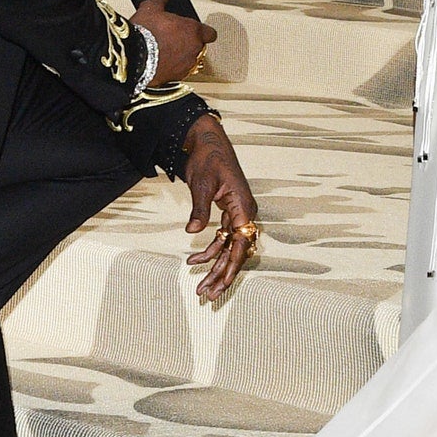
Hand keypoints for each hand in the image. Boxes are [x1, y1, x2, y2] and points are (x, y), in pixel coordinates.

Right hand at [132, 0, 216, 85]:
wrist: (134, 59)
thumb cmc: (146, 33)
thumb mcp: (151, 8)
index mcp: (193, 31)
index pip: (210, 33)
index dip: (203, 31)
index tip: (194, 29)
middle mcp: (194, 49)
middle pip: (199, 47)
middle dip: (190, 43)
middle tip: (174, 38)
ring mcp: (186, 66)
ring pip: (190, 60)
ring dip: (182, 56)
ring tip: (166, 51)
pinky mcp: (175, 78)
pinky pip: (179, 72)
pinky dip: (173, 68)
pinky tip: (159, 62)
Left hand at [181, 114, 258, 301]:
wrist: (207, 141)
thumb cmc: (208, 158)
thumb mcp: (201, 183)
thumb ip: (199, 209)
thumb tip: (192, 231)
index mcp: (243, 206)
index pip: (241, 242)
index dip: (232, 265)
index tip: (222, 283)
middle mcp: (244, 213)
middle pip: (237, 251)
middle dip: (222, 274)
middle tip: (208, 294)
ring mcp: (237, 214)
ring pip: (229, 249)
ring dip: (215, 267)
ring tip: (201, 287)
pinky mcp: (228, 214)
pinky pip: (222, 239)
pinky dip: (209, 251)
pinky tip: (193, 261)